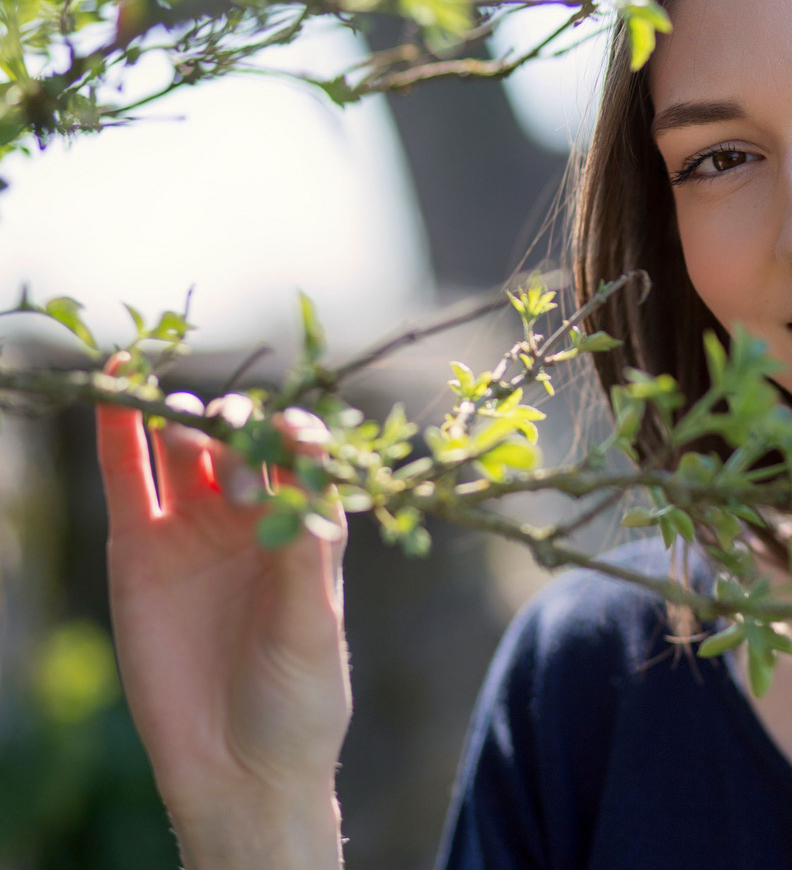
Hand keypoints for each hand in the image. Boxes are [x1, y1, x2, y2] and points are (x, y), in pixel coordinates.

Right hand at [96, 354, 350, 868]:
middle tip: (237, 461)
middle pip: (243, 444)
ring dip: (185, 419)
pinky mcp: (139, 549)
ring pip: (186, 450)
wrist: (237, 766)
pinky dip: (119, 431)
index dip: (300, 437)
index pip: (305, 458)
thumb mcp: (313, 629)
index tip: (295, 437)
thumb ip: (305, 560)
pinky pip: (127, 477)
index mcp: (308, 526)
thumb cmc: (298, 699)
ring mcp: (195, 528)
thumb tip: (303, 488)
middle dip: (242, 433)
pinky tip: (116, 386)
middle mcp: (253, 517)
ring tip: (183, 419)